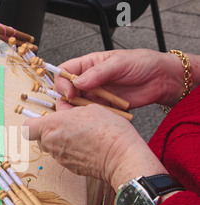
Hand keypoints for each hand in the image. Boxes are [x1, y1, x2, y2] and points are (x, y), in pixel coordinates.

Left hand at [23, 104, 168, 190]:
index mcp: (52, 126)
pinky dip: (71, 151)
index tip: (45, 118)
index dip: (34, 123)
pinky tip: (87, 146)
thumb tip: (63, 109)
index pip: (27, 127)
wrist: (121, 157)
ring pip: (52, 148)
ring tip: (81, 135)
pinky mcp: (69, 168)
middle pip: (40, 138)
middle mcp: (51, 144)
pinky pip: (64, 157)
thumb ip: (70, 110)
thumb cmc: (108, 130)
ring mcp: (59, 158)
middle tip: (67, 125)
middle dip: (50, 131)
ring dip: (61, 141)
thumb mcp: (89, 109)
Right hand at [54, 49, 185, 108]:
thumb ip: (98, 73)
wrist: (163, 79)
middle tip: (70, 109)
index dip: (62, 83)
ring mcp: (96, 95)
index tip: (69, 92)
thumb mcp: (119, 63)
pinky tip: (94, 120)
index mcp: (89, 65)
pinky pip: (91, 114)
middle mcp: (89, 80)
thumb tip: (78, 82)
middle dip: (65, 101)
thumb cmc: (143, 63)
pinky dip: (90, 119)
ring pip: (76, 105)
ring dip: (76, 112)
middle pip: (66, 91)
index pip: (65, 72)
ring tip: (81, 116)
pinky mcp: (104, 107)